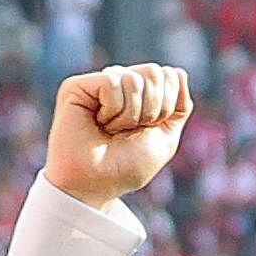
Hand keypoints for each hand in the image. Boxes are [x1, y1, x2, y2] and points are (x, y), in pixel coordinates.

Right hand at [46, 63, 195, 206]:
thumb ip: (178, 106)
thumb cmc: (127, 165)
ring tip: (111, 129)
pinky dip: (113, 109)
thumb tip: (178, 72)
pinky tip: (98, 122)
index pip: (170, 76)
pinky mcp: (77, 85)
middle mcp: (119, 84)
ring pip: (134, 79)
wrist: (97, 183)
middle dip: (152, 109)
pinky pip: (112, 82)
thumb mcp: (165, 136)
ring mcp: (98, 83)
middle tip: (129, 130)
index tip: (148, 129)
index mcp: (141, 94)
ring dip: (131, 114)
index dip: (167, 106)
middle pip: (156, 72)